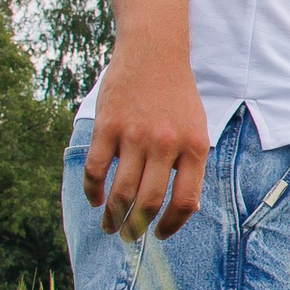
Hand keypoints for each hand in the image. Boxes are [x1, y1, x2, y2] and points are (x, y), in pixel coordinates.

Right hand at [83, 45, 209, 238]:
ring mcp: (135, 135)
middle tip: (129, 236)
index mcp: (193, 147)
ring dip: (113, 216)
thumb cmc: (176, 96)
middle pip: (149, 202)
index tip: (160, 234)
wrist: (154, 52)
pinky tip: (95, 200)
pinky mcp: (108, 126)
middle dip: (137, 227)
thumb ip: (189, 164)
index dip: (172, 225)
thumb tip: (178, 208)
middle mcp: (166, 144)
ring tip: (110, 226)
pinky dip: (93, 191)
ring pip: (121, 192)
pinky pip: (97, 170)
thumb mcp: (196, 129)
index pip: (186, 202)